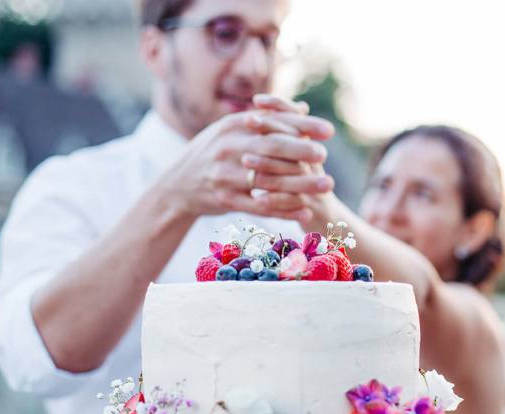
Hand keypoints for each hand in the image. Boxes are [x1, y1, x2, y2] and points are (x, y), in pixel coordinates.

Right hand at [154, 107, 334, 221]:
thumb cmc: (213, 153)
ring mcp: (226, 175)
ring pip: (269, 180)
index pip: (274, 122)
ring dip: (301, 185)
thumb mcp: (232, 130)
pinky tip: (305, 213)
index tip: (328, 130)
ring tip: (325, 187)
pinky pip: (260, 206)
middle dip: (302, 150)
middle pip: (272, 147)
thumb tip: (303, 108)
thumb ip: (268, 119)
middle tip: (325, 154)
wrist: (176, 187)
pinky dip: (284, 211)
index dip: (302, 126)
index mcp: (234, 126)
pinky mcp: (226, 200)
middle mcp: (229, 147)